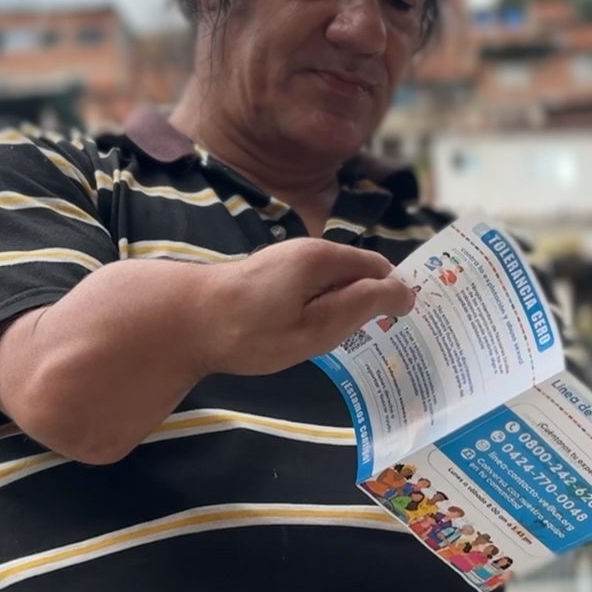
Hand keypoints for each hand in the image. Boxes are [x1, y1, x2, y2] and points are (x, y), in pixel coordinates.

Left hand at [198, 238, 414, 376]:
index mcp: (325, 257)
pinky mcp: (271, 272)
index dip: (391, 297)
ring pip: (333, 283)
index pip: (381, 269)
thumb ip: (363, 305)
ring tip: (323, 340)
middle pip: (358, 274)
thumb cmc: (253, 331)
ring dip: (337, 309)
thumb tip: (405, 291)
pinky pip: (311, 287)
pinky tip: (298, 333)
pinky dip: (315, 308)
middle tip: (353, 342)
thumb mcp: (317, 327)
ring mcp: (287, 259)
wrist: (186, 321)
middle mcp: (308, 249)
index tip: (392, 331)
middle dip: (364, 304)